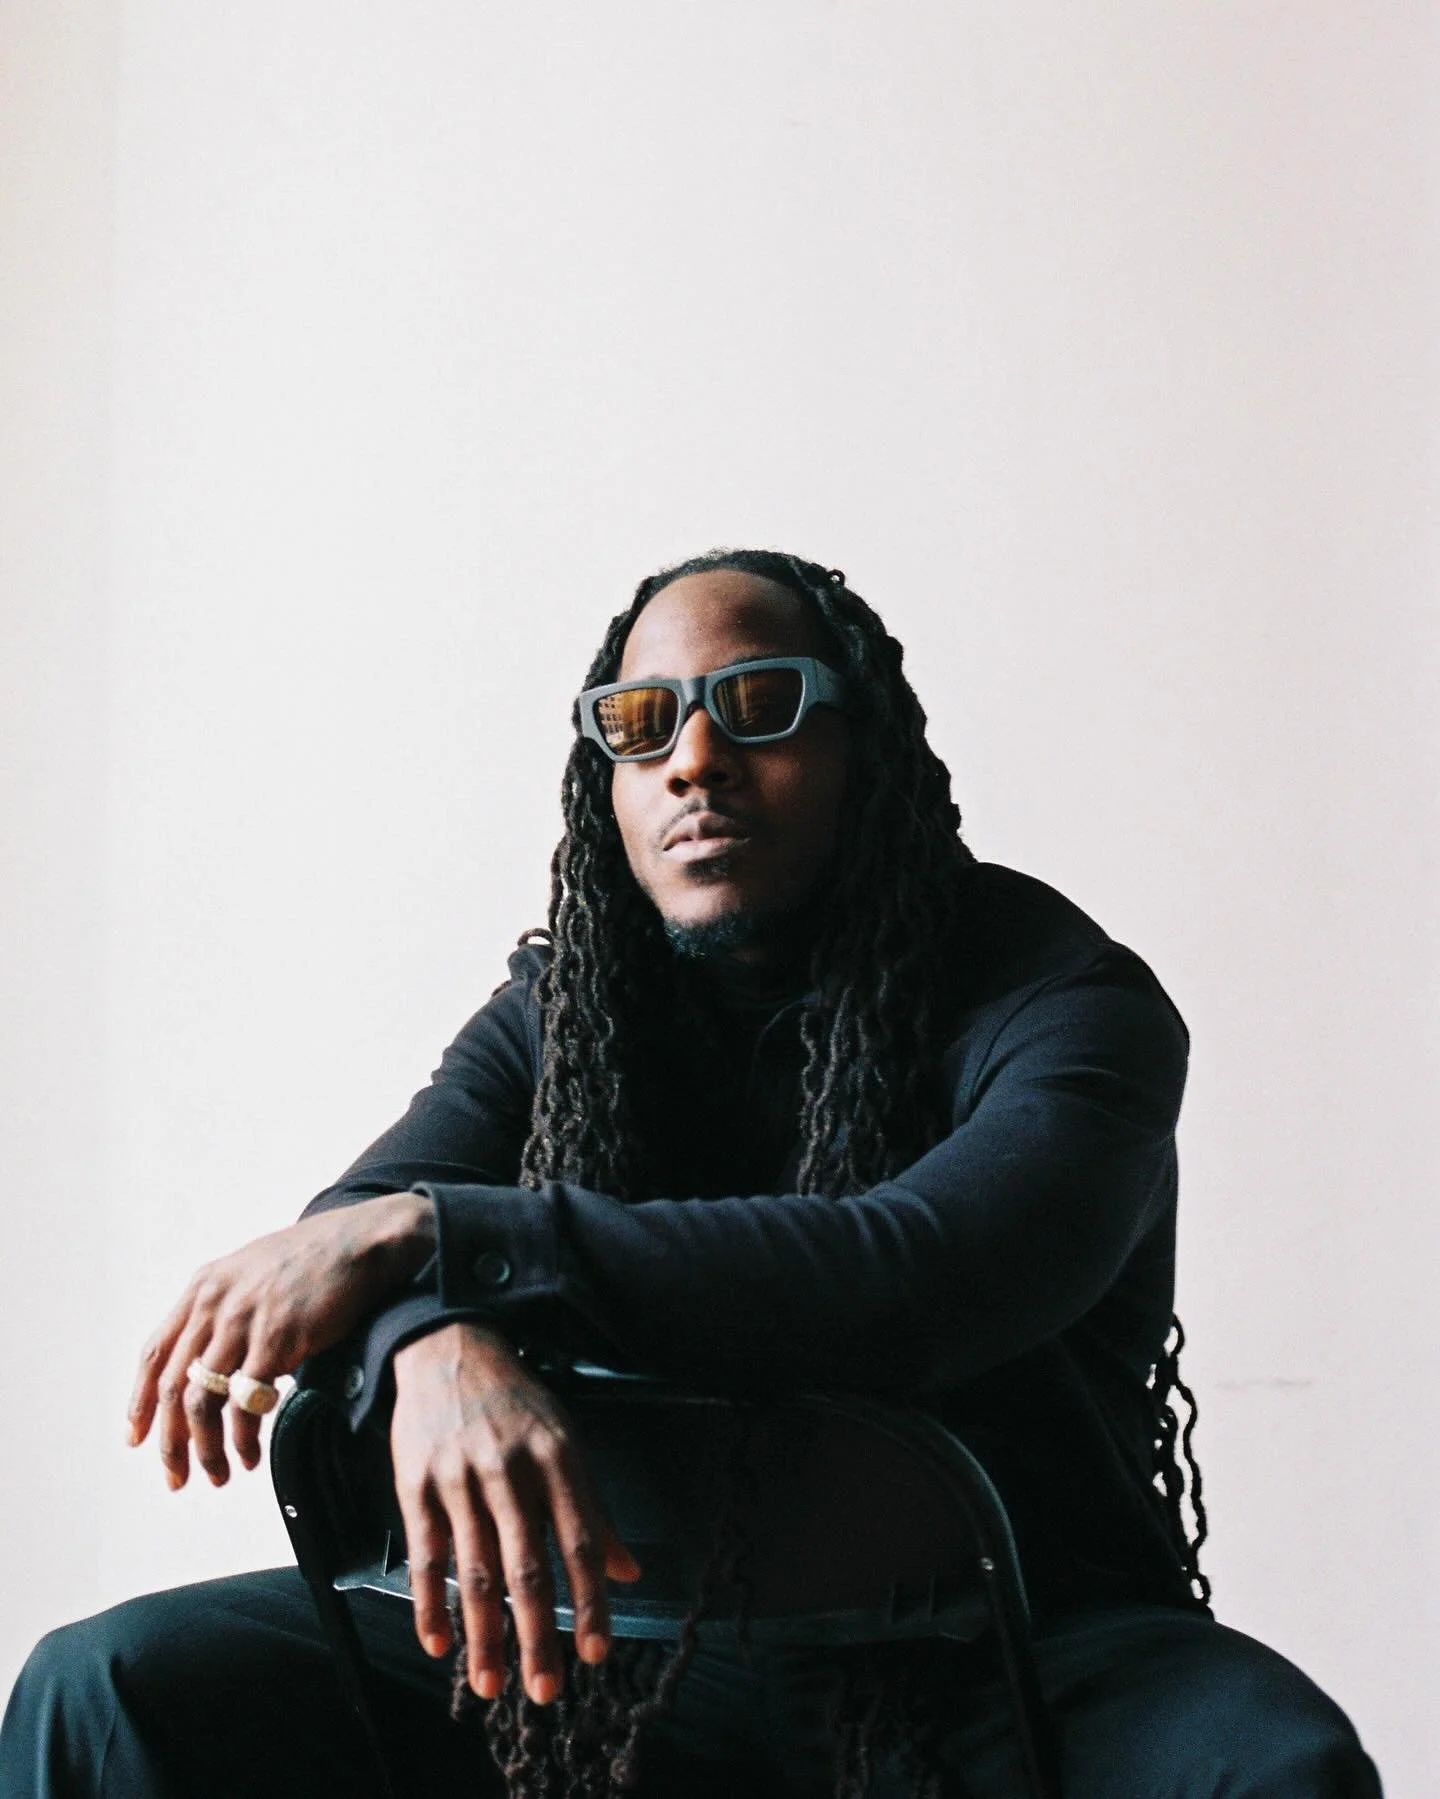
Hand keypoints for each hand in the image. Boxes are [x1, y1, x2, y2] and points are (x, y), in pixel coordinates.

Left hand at [128, 1191, 434, 1487]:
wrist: (360, 1243)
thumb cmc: (313, 1261)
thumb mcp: (251, 1273)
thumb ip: (224, 1310)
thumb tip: (210, 1364)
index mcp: (203, 1288)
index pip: (155, 1354)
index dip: (140, 1402)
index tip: (136, 1439)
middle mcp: (215, 1304)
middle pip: (173, 1386)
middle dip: (170, 1442)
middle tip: (177, 1478)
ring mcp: (244, 1321)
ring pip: (203, 1401)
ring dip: (206, 1449)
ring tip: (219, 1475)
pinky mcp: (277, 1339)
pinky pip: (245, 1402)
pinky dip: (242, 1438)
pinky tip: (251, 1455)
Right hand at [390, 1321, 641, 1705]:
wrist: (448, 1349)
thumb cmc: (517, 1403)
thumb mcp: (565, 1440)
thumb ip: (594, 1509)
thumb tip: (628, 1571)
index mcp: (557, 1459)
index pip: (580, 1542)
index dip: (591, 1600)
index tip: (597, 1652)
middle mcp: (511, 1471)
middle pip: (528, 1566)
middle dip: (538, 1635)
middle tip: (546, 1691)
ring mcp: (460, 1479)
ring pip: (475, 1571)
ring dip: (485, 1635)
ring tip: (491, 1686)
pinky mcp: (417, 1486)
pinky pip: (426, 1555)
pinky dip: (431, 1605)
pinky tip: (439, 1644)